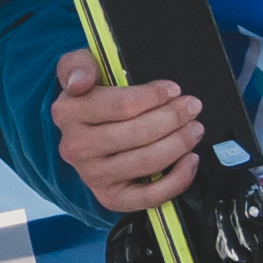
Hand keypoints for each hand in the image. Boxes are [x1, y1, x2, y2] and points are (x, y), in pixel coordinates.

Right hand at [53, 48, 201, 213]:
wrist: (82, 134)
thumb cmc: (91, 97)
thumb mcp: (79, 69)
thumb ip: (78, 65)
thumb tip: (80, 82)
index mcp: (68, 113)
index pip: (122, 106)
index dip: (155, 96)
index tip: (173, 89)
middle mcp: (76, 147)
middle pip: (139, 133)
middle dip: (174, 117)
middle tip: (192, 106)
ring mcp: (93, 175)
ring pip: (148, 161)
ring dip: (180, 143)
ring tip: (194, 128)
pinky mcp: (111, 197)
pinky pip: (150, 196)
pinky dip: (177, 179)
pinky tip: (189, 160)